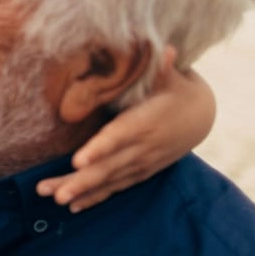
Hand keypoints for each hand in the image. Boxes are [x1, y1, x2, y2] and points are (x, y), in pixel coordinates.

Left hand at [36, 47, 215, 212]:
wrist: (201, 115)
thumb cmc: (178, 90)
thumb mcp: (173, 77)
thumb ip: (163, 67)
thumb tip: (165, 49)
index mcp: (144, 124)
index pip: (118, 139)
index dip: (99, 150)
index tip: (78, 161)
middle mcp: (142, 149)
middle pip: (107, 168)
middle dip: (80, 182)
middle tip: (53, 194)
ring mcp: (141, 164)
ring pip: (108, 182)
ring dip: (80, 192)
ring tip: (54, 199)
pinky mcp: (141, 172)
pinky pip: (116, 188)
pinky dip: (96, 197)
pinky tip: (73, 207)